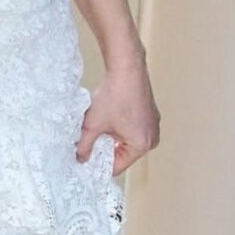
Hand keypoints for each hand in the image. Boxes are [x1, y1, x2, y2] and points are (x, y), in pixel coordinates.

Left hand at [75, 49, 159, 178]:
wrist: (126, 68)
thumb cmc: (116, 93)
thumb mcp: (93, 124)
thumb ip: (84, 145)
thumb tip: (81, 157)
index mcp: (141, 145)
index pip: (118, 166)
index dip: (99, 164)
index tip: (87, 161)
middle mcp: (151, 138)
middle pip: (123, 154)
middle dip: (106, 149)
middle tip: (89, 142)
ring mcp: (152, 126)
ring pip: (127, 141)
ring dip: (112, 138)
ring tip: (99, 126)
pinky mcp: (150, 115)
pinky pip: (133, 130)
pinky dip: (120, 128)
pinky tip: (109, 117)